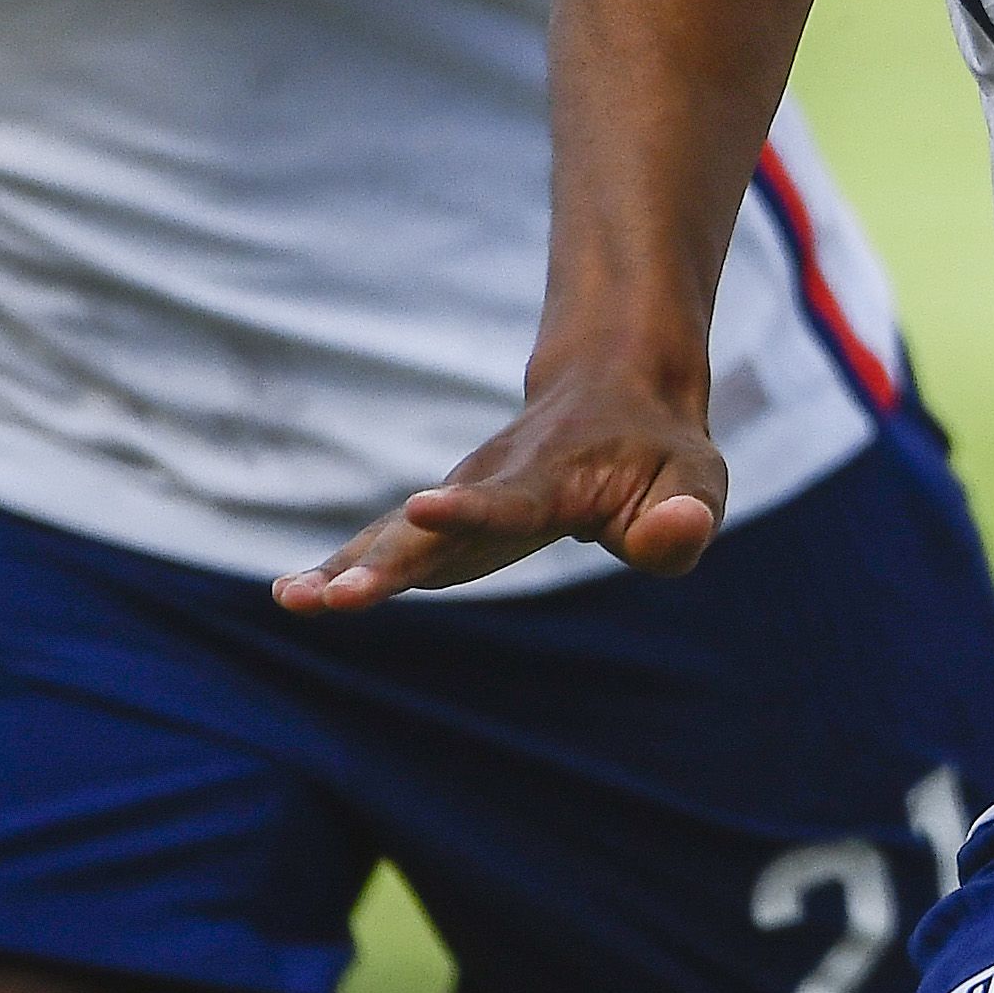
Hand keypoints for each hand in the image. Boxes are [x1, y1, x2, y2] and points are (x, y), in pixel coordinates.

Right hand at [276, 363, 729, 610]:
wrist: (616, 392)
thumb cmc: (661, 451)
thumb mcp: (699, 479)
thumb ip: (688, 517)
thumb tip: (668, 537)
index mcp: (555, 477)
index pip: (512, 499)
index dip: (471, 509)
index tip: (422, 509)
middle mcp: (495, 482)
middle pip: (432, 527)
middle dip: (383, 563)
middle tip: (331, 598)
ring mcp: (462, 498)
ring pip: (397, 534)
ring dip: (347, 566)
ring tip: (294, 600)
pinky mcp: (446, 521)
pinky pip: (391, 543)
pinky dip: (346, 566)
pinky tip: (296, 594)